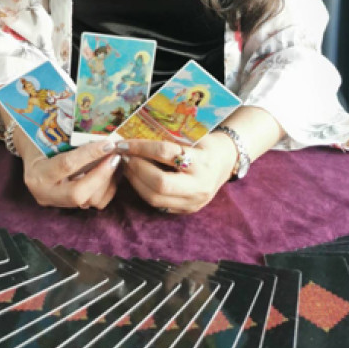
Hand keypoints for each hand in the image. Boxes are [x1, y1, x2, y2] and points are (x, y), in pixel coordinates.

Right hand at [23, 140, 121, 209]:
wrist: (33, 156)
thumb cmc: (41, 141)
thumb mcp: (49, 137)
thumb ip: (70, 137)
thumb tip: (100, 132)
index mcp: (37, 174)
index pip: (66, 166)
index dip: (90, 155)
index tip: (107, 144)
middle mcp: (45, 194)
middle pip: (78, 194)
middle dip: (101, 175)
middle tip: (115, 157)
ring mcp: (58, 203)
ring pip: (89, 200)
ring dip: (107, 180)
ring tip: (114, 161)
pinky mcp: (71, 206)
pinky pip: (96, 203)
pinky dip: (108, 187)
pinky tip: (111, 171)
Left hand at [119, 135, 237, 213]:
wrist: (224, 163)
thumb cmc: (205, 145)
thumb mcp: (191, 137)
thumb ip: (167, 140)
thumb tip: (134, 138)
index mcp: (201, 161)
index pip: (165, 153)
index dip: (141, 148)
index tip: (125, 143)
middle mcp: (199, 185)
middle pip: (159, 183)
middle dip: (137, 169)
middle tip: (125, 157)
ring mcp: (193, 201)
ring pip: (155, 198)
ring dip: (135, 181)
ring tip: (127, 167)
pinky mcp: (186, 210)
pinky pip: (158, 204)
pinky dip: (143, 191)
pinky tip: (137, 178)